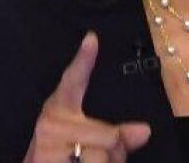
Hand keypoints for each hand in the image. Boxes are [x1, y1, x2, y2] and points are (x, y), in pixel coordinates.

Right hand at [23, 32, 150, 162]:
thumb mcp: (88, 144)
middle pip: (110, 137)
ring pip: (102, 156)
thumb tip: (144, 130)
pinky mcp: (43, 159)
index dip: (84, 60)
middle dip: (112, 155)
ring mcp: (46, 142)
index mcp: (60, 110)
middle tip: (88, 161)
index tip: (92, 38)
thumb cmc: (63, 160)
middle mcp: (50, 122)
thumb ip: (115, 135)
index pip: (73, 81)